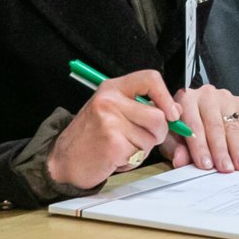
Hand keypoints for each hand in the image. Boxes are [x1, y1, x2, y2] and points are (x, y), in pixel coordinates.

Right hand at [47, 70, 178, 189]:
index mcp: (112, 88)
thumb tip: (176, 109)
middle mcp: (110, 101)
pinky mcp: (113, 145)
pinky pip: (140, 154)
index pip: (150, 78)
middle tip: (139, 139)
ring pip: (151, 138)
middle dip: (157, 133)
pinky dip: (132, 160)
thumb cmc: (90, 135)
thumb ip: (143, 107)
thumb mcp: (113, 110)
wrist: (62, 160)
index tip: (171, 113)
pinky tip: (115, 157)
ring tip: (121, 147)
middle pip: (158, 116)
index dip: (166, 96)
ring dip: (142, 149)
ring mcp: (110, 122)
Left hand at [161, 85, 238, 172]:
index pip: (194, 125)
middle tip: (226, 168)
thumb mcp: (174, 135)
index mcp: (186, 100)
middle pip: (216, 126)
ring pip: (233, 127)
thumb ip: (177, 148)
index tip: (206, 165)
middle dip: (221, 150)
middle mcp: (207, 96)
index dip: (200, 147)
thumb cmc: (184, 123)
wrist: (198, 106)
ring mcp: (226, 98)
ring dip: (238, 149)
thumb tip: (180, 161)